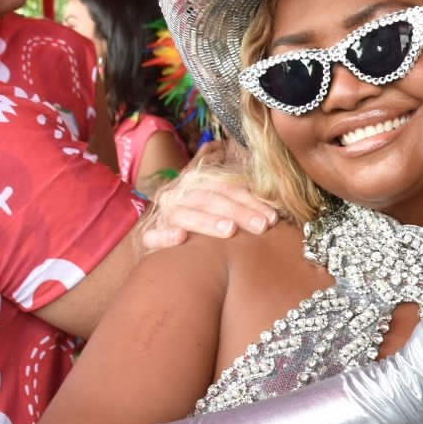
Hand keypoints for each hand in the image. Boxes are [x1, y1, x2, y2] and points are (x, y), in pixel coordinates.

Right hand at [141, 142, 278, 249]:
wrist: (165, 240)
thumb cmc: (201, 223)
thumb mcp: (218, 204)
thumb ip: (237, 196)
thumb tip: (264, 198)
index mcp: (194, 183)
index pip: (225, 187)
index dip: (250, 200)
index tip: (272, 218)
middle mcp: (177, 194)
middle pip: (209, 199)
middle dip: (238, 212)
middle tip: (261, 226)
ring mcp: (162, 215)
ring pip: (184, 214)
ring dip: (207, 221)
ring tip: (229, 230)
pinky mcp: (149, 236)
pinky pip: (153, 235)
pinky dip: (165, 235)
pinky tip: (181, 237)